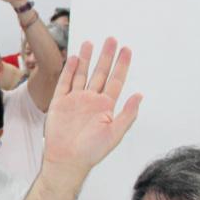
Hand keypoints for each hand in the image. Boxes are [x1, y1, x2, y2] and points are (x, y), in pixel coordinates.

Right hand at [42, 38, 141, 176]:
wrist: (67, 159)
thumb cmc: (92, 151)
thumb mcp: (116, 133)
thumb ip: (128, 114)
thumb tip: (140, 96)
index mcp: (106, 107)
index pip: (116, 80)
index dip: (122, 65)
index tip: (126, 50)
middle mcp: (91, 100)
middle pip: (100, 73)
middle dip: (106, 56)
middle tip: (111, 40)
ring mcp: (75, 100)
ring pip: (82, 74)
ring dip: (86, 59)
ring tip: (90, 43)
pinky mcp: (59, 103)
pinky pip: (65, 82)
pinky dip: (69, 70)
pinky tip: (73, 58)